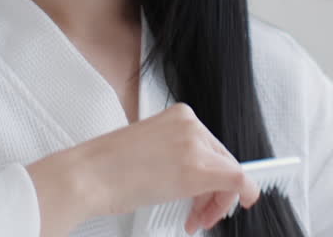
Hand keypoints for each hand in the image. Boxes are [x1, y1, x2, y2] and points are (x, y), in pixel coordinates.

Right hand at [26, 103, 260, 235]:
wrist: (87, 176)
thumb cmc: (106, 168)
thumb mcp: (150, 150)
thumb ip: (176, 155)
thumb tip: (194, 175)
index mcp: (178, 115)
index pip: (211, 147)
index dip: (212, 177)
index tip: (208, 193)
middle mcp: (190, 124)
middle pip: (223, 161)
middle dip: (215, 193)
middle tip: (201, 214)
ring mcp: (194, 143)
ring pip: (229, 173)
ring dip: (217, 202)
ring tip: (196, 218)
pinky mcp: (198, 168)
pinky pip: (238, 179)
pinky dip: (245, 193)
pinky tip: (243, 203)